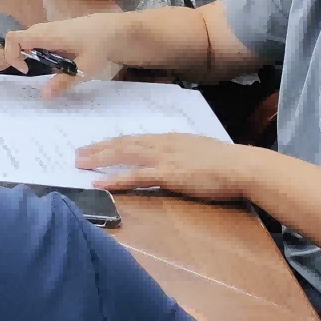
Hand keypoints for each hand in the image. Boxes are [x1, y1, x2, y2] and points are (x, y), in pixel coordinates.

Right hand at [0, 14, 123, 94]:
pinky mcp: (42, 43)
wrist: (109, 31)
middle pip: (4, 46)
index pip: (15, 40)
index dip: (12, 55)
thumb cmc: (98, 45)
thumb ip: (64, 81)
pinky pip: (18, 51)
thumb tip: (43, 96)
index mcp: (45, 36)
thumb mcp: (86, 67)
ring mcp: (38, 39)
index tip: (23, 70)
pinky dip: (5, 60)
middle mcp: (37, 35)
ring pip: (9, 49)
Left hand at [76, 132, 258, 200]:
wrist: (242, 167)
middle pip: (123, 143)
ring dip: (99, 158)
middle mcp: (162, 144)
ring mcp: (163, 158)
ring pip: (124, 154)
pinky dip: (115, 179)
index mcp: (169, 138)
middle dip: (99, 148)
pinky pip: (135, 176)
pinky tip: (100, 182)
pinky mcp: (168, 174)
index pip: (134, 138)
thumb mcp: (199, 150)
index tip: (97, 145)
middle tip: (78, 153)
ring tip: (80, 163)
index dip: (113, 142)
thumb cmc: (226, 162)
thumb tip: (173, 150)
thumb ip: (183, 149)